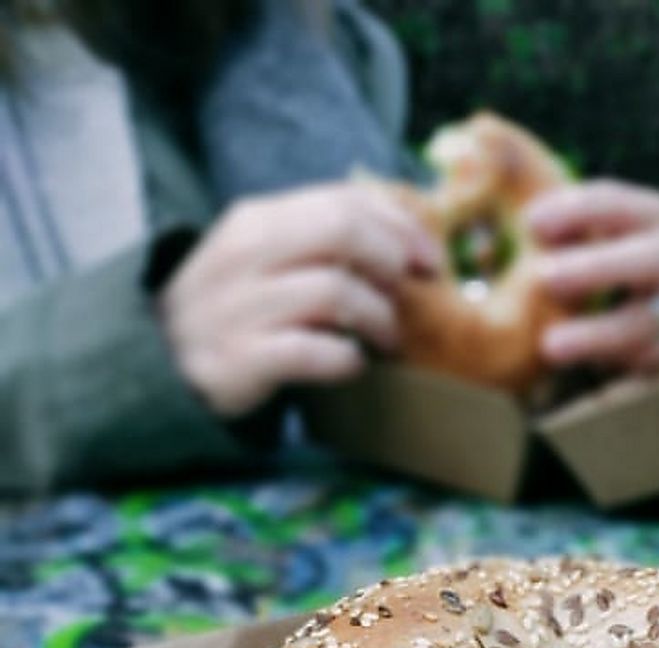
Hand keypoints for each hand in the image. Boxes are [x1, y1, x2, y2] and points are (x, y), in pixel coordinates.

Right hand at [158, 181, 440, 417]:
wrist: (159, 366)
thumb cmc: (232, 311)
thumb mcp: (264, 258)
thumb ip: (318, 240)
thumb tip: (404, 239)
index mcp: (256, 220)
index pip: (343, 200)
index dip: (400, 225)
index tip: (430, 258)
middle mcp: (244, 255)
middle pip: (343, 232)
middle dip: (392, 261)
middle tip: (407, 294)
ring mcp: (239, 308)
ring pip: (336, 292)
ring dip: (377, 318)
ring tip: (384, 338)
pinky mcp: (240, 360)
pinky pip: (315, 352)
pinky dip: (347, 360)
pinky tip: (352, 365)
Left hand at [525, 179, 658, 374]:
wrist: (627, 302)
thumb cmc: (579, 253)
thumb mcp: (559, 225)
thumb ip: (526, 206)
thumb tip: (473, 190)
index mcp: (650, 214)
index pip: (619, 203)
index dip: (578, 210)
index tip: (531, 222)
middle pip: (653, 258)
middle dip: (599, 268)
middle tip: (546, 278)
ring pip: (648, 321)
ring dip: (597, 333)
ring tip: (549, 346)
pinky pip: (652, 359)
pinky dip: (614, 364)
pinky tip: (580, 368)